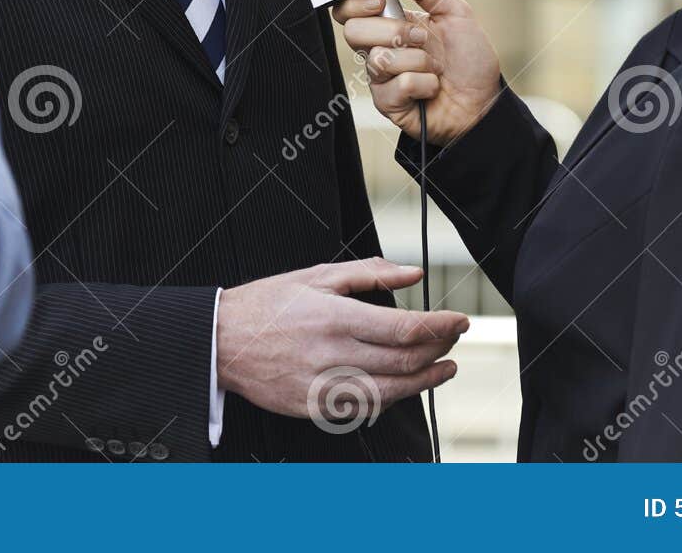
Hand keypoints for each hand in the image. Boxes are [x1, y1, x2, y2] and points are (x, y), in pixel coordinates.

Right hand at [216, 257, 468, 421]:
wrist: (221, 342)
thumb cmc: (267, 304)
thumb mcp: (316, 275)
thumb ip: (369, 274)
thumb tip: (412, 274)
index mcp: (335, 317)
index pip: (405, 328)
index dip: (441, 326)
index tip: (460, 320)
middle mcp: (333, 354)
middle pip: (405, 361)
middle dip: (439, 349)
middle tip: (453, 339)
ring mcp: (324, 386)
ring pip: (392, 390)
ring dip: (426, 380)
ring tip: (443, 367)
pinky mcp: (315, 407)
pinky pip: (365, 407)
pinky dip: (392, 396)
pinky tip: (403, 384)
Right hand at [332, 0, 501, 145]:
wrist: (484, 101)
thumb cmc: (469, 60)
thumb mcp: (456, 12)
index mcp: (389, 23)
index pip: (350, 9)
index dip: (356, 3)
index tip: (381, 1)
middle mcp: (380, 49)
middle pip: (352, 32)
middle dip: (393, 31)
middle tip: (421, 38)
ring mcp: (381, 78)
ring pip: (379, 59)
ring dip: (418, 59)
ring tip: (435, 66)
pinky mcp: (389, 104)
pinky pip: (398, 85)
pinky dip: (424, 83)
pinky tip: (432, 87)